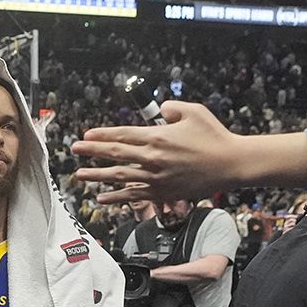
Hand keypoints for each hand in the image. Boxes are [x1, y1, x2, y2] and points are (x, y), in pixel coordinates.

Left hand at [70, 101, 250, 203]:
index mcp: (157, 136)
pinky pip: (134, 195)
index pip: (122, 134)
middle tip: (75, 149)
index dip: (102, 134)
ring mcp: (156, 177)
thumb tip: (161, 110)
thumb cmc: (214, 136)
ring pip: (119, 176)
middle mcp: (153, 158)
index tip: (87, 135)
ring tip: (79, 175)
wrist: (231, 164)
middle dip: (92, 151)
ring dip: (97, 176)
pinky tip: (102, 199)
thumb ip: (171, 107)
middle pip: (115, 154)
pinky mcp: (163, 192)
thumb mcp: (193, 111)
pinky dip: (116, 197)